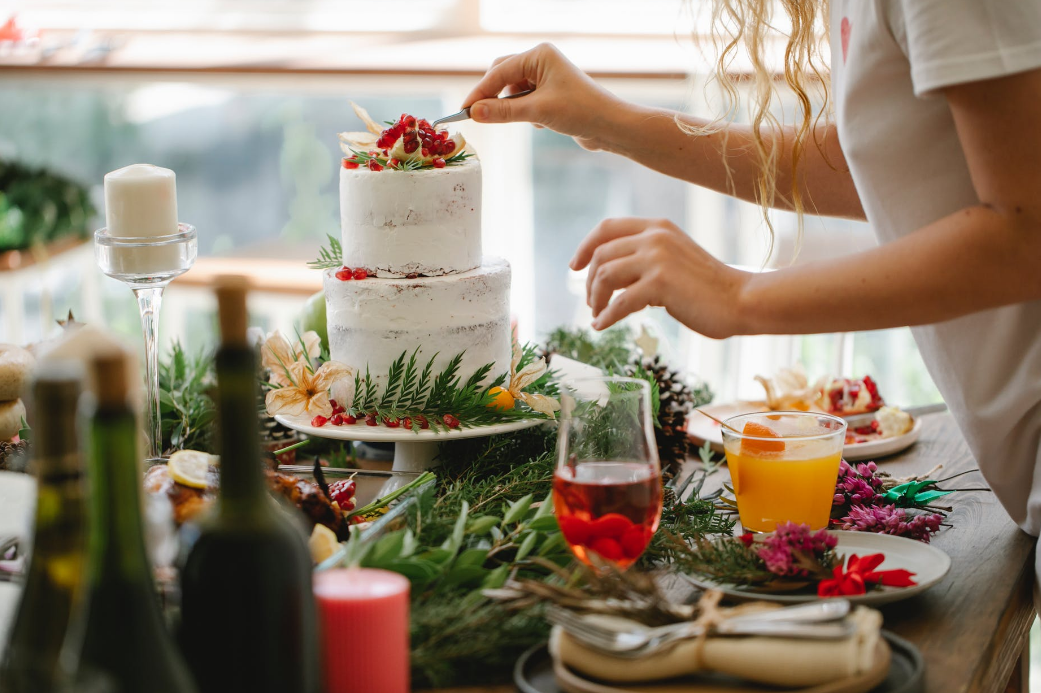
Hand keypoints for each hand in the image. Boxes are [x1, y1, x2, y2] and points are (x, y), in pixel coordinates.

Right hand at [462, 43, 628, 151]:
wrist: (609, 126)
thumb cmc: (580, 111)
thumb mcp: (537, 112)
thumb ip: (503, 112)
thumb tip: (474, 113)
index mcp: (539, 55)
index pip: (499, 72)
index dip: (480, 92)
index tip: (464, 111)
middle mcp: (540, 62)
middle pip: (501, 76)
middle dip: (493, 98)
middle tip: (478, 117)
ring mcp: (544, 78)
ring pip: (511, 92)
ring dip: (512, 108)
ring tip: (526, 120)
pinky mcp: (548, 95)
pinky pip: (523, 102)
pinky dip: (524, 114)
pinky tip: (540, 123)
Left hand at [570, 218, 750, 338]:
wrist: (741, 300)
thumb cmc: (708, 287)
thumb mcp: (674, 259)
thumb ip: (645, 260)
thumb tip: (611, 276)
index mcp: (657, 227)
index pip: (607, 227)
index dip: (585, 246)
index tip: (574, 266)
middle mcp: (655, 237)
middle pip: (601, 254)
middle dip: (589, 281)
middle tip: (591, 302)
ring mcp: (657, 258)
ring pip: (605, 275)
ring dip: (596, 298)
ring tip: (598, 314)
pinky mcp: (660, 284)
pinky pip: (619, 302)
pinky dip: (606, 316)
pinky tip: (602, 326)